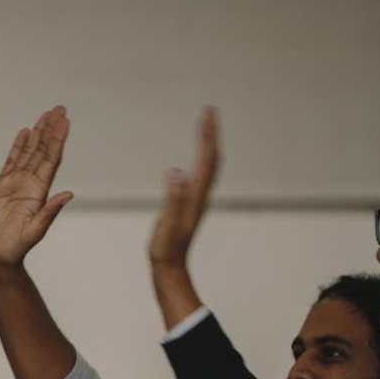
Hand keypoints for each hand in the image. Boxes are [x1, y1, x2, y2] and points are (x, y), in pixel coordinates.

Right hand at [0, 107, 72, 268]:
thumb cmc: (14, 249)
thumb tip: (68, 194)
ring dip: (37, 134)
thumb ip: (49, 212)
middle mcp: (31, 185)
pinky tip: (24, 133)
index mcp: (40, 193)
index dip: (57, 140)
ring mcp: (16, 185)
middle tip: (59, 108)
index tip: (64, 122)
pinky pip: (11, 162)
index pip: (51, 160)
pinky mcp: (1, 188)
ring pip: (28, 153)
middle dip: (50, 130)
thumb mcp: (34, 231)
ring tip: (45, 115)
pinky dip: (18, 146)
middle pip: (42, 151)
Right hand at [148, 107, 219, 270]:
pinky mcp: (189, 204)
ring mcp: (196, 199)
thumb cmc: (167, 247)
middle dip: (211, 133)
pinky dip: (201, 159)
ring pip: (208, 165)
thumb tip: (176, 171)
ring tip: (205, 127)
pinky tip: (195, 158)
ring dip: (208, 144)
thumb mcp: (167, 223)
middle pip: (212, 158)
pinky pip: (200, 175)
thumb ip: (173, 197)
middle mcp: (200, 194)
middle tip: (209, 111)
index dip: (207, 134)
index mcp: (195, 195)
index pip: (207, 158)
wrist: (170, 267)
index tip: (207, 112)